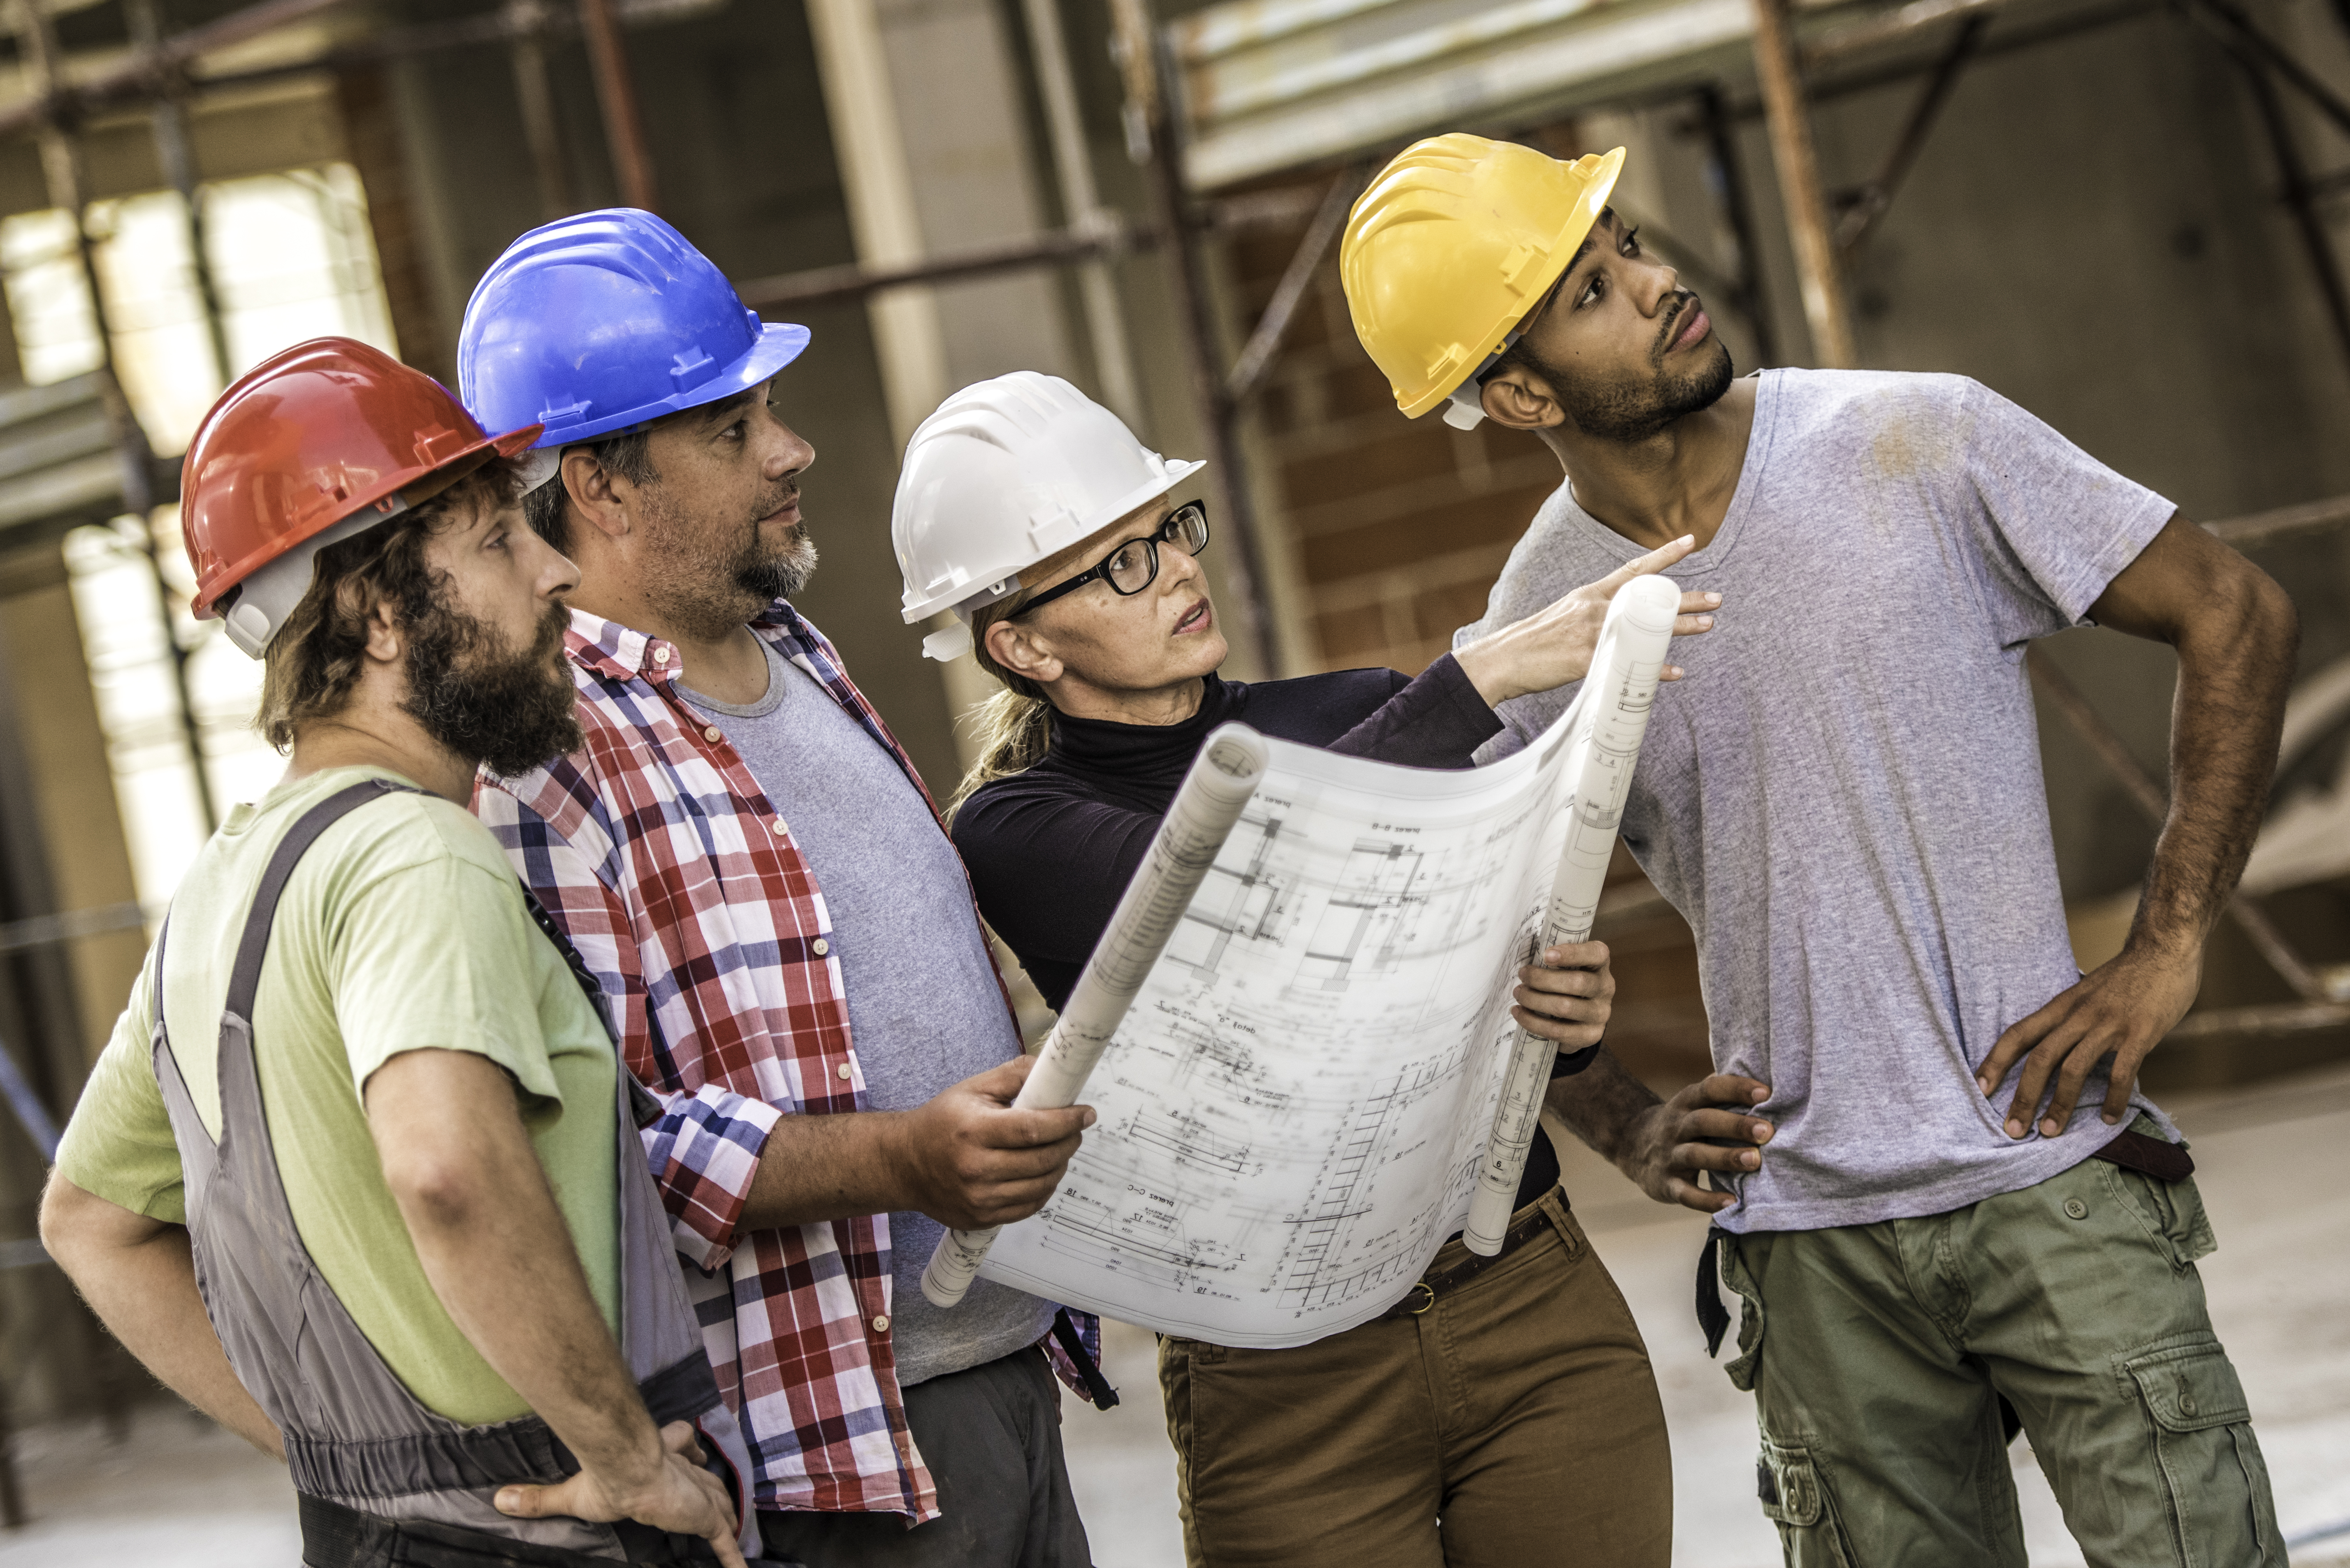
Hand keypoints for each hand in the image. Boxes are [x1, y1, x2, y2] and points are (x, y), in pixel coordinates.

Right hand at [496, 1421, 745, 1567]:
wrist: (628, 1470)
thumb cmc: (604, 1480)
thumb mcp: (572, 1493)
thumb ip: (540, 1499)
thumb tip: (499, 1499)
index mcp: (659, 1460)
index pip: (683, 1448)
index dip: (688, 1452)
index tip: (693, 1453)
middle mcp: (684, 1472)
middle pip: (706, 1476)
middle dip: (711, 1486)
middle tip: (718, 1498)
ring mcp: (698, 1494)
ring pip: (720, 1503)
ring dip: (726, 1514)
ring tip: (734, 1525)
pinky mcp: (705, 1516)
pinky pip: (725, 1542)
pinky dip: (734, 1557)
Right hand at [895, 1055, 1094, 1229]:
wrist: (904, 1164)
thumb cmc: (940, 1122)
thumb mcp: (972, 1089)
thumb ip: (1013, 1075)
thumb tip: (1051, 1069)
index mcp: (974, 1131)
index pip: (1033, 1128)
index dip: (1067, 1121)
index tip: (1085, 1113)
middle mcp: (976, 1168)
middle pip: (1042, 1160)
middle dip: (1068, 1142)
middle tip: (1075, 1129)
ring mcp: (979, 1198)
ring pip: (1041, 1186)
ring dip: (1059, 1166)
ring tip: (1059, 1149)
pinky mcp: (982, 1218)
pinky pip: (1029, 1207)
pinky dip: (1044, 1189)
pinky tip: (1043, 1172)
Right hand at [1454, 534, 1718, 705]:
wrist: (1500, 660)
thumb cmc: (1531, 643)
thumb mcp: (1563, 617)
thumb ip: (1593, 615)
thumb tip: (1618, 620)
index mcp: (1589, 595)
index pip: (1633, 569)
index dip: (1664, 555)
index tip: (1690, 541)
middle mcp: (1595, 608)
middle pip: (1649, 599)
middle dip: (1686, 598)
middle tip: (1717, 599)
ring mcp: (1592, 633)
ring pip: (1647, 627)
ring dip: (1680, 627)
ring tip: (1708, 625)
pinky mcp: (1586, 659)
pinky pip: (1629, 663)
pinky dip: (1653, 669)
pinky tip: (1674, 672)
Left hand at [1512, 940, 1612, 1047]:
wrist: (1579, 1018)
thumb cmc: (1566, 981)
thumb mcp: (1567, 966)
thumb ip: (1553, 958)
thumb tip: (1522, 954)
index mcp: (1600, 964)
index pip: (1594, 954)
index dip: (1571, 953)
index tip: (1545, 955)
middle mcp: (1606, 987)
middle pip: (1577, 983)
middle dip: (1542, 979)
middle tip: (1522, 975)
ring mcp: (1601, 1013)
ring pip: (1565, 1008)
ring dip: (1535, 1000)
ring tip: (1519, 994)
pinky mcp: (1591, 1035)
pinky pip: (1558, 1031)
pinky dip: (1533, 1022)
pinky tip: (1519, 1013)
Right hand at [1615, 1074, 1772, 1213]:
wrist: (1633, 1146)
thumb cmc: (1683, 1123)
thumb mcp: (1694, 1104)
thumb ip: (1722, 1094)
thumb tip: (1766, 1080)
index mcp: (1686, 1103)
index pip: (1710, 1089)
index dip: (1736, 1088)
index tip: (1766, 1093)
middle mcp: (1676, 1126)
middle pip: (1703, 1121)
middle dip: (1735, 1125)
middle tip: (1767, 1131)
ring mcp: (1669, 1155)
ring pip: (1695, 1154)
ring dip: (1726, 1157)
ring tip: (1755, 1160)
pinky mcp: (1666, 1184)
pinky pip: (1686, 1193)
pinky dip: (1707, 1199)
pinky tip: (1731, 1202)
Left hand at [1975, 938, 2201, 1137]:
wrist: (2164, 950)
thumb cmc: (2125, 977)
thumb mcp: (2085, 994)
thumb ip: (2069, 1020)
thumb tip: (2053, 1053)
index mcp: (2061, 1005)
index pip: (2018, 1034)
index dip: (1995, 1061)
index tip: (1979, 1088)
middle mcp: (2079, 1015)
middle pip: (2040, 1058)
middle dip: (2023, 1097)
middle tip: (2012, 1130)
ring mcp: (2108, 1024)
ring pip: (2073, 1068)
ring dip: (2060, 1104)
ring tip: (2050, 1132)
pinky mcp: (2139, 1033)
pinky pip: (2121, 1072)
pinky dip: (2114, 1099)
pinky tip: (2109, 1119)